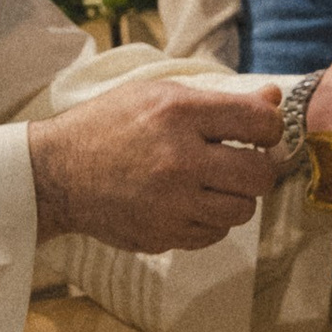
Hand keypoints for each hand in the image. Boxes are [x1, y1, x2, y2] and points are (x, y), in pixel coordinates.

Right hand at [26, 80, 282, 253]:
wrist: (57, 173)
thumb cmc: (111, 125)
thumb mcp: (159, 95)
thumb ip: (219, 100)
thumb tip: (273, 99)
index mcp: (178, 114)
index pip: (259, 122)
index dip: (269, 126)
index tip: (259, 131)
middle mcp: (178, 161)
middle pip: (259, 176)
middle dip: (259, 168)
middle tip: (243, 162)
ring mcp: (170, 204)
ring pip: (242, 211)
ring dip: (235, 197)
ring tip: (212, 183)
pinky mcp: (161, 236)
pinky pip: (213, 234)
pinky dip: (210, 220)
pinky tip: (190, 202)